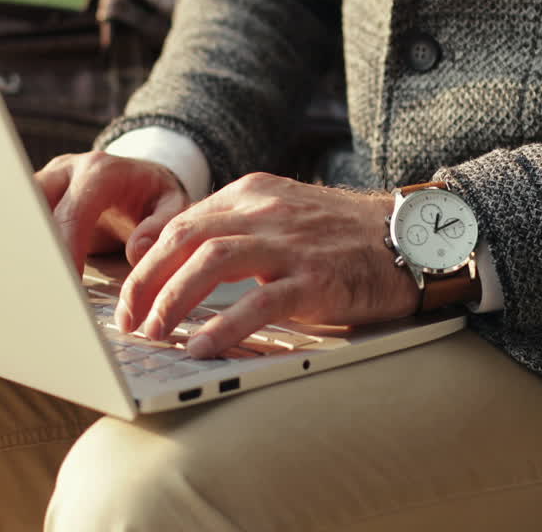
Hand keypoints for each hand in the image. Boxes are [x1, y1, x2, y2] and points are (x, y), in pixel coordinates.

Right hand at [34, 151, 189, 273]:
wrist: (141, 177)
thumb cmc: (155, 195)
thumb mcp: (172, 204)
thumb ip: (161, 226)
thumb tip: (137, 251)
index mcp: (101, 172)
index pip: (73, 211)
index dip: (66, 248)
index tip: (67, 284)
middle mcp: (67, 170)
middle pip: (34, 206)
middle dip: (34, 247)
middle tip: (40, 289)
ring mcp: (47, 180)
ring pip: (19, 210)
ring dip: (20, 246)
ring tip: (25, 285)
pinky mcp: (36, 196)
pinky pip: (20, 218)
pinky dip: (20, 244)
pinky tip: (22, 273)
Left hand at [116, 172, 419, 357]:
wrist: (413, 237)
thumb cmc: (345, 237)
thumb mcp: (284, 216)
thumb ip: (237, 230)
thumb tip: (182, 264)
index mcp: (253, 194)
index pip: (183, 221)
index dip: (146, 260)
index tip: (128, 294)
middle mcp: (266, 211)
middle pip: (185, 238)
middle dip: (145, 281)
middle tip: (128, 320)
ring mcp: (291, 243)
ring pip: (211, 263)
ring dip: (172, 300)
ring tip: (153, 334)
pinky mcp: (316, 278)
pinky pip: (259, 302)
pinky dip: (223, 326)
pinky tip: (201, 348)